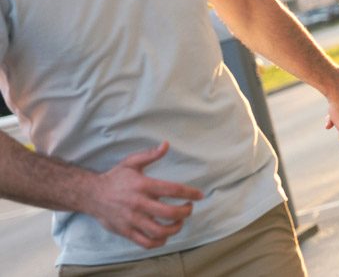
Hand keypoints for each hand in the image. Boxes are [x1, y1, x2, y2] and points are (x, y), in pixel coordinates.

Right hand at [88, 142, 203, 248]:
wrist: (91, 195)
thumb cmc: (115, 177)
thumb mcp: (131, 162)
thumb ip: (150, 155)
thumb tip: (166, 144)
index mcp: (143, 185)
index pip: (172, 190)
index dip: (190, 193)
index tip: (200, 195)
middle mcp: (139, 203)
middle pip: (169, 213)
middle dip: (185, 212)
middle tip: (189, 208)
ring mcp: (132, 219)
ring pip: (159, 231)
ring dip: (175, 228)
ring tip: (179, 222)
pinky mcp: (126, 231)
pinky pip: (146, 242)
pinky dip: (160, 242)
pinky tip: (165, 235)